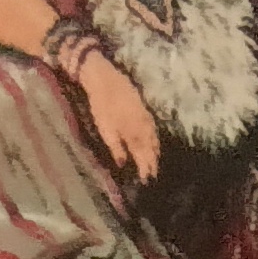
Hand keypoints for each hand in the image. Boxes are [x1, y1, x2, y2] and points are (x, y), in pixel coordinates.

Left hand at [75, 51, 162, 180]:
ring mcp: (145, 118)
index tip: (146, 179)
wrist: (106, 79)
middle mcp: (143, 128)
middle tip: (154, 175)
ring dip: (156, 151)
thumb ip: (116, 147)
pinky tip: (154, 141)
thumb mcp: (105, 128)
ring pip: (154, 138)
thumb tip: (123, 164)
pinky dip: (155, 138)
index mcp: (133, 134)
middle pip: (150, 148)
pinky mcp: (144, 109)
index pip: (142, 155)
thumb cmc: (101, 105)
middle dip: (152, 162)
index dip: (145, 168)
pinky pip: (154, 128)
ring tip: (156, 161)